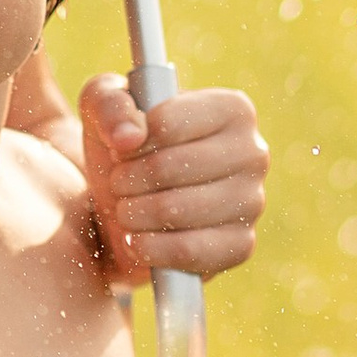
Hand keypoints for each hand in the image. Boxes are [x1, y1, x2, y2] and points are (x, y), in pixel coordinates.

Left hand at [81, 79, 267, 283]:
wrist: (127, 204)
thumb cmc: (123, 147)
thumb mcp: (103, 107)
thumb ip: (109, 105)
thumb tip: (129, 136)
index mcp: (231, 109)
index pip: (171, 122)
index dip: (131, 142)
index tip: (120, 150)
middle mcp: (253, 153)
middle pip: (171, 167)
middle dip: (127, 180)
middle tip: (118, 184)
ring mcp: (252, 202)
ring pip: (176, 210)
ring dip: (132, 213)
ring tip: (125, 209)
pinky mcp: (240, 246)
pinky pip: (188, 252)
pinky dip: (149, 248)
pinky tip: (135, 240)